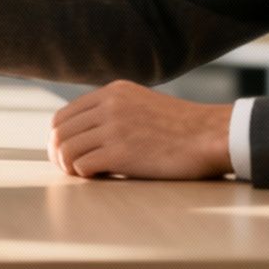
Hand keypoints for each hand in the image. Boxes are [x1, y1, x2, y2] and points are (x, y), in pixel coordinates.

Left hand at [47, 81, 232, 179]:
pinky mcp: (121, 152)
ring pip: (66, 148)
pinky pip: (82, 165)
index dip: (59, 137)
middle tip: (68, 168)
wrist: (210, 135)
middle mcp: (108, 106)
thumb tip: (86, 130)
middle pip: (59, 131)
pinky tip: (97, 177)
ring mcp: (113, 128)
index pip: (64, 114)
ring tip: (82, 174)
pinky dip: (84, 174)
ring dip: (68, 166)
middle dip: (58, 153)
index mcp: (112, 91)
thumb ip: (114, 109)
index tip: (65, 152)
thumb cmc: (181, 127)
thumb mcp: (141, 103)